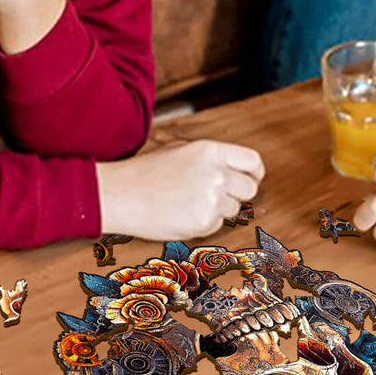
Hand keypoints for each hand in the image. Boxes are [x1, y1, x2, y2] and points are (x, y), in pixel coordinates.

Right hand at [97, 140, 264, 239]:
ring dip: (218, 209)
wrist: (120, 194)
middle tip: (218, 196)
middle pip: (249, 188)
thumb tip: (236, 169)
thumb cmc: (146, 172)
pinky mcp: (204, 222)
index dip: (254, 173)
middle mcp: (217, 174)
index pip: (252, 161)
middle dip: (238, 194)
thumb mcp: (180, 150)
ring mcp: (212, 199)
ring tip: (188, 202)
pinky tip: (181, 214)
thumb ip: (211, 158)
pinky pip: (217, 225)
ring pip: (233, 209)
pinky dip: (204, 223)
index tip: (251, 179)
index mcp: (212, 151)